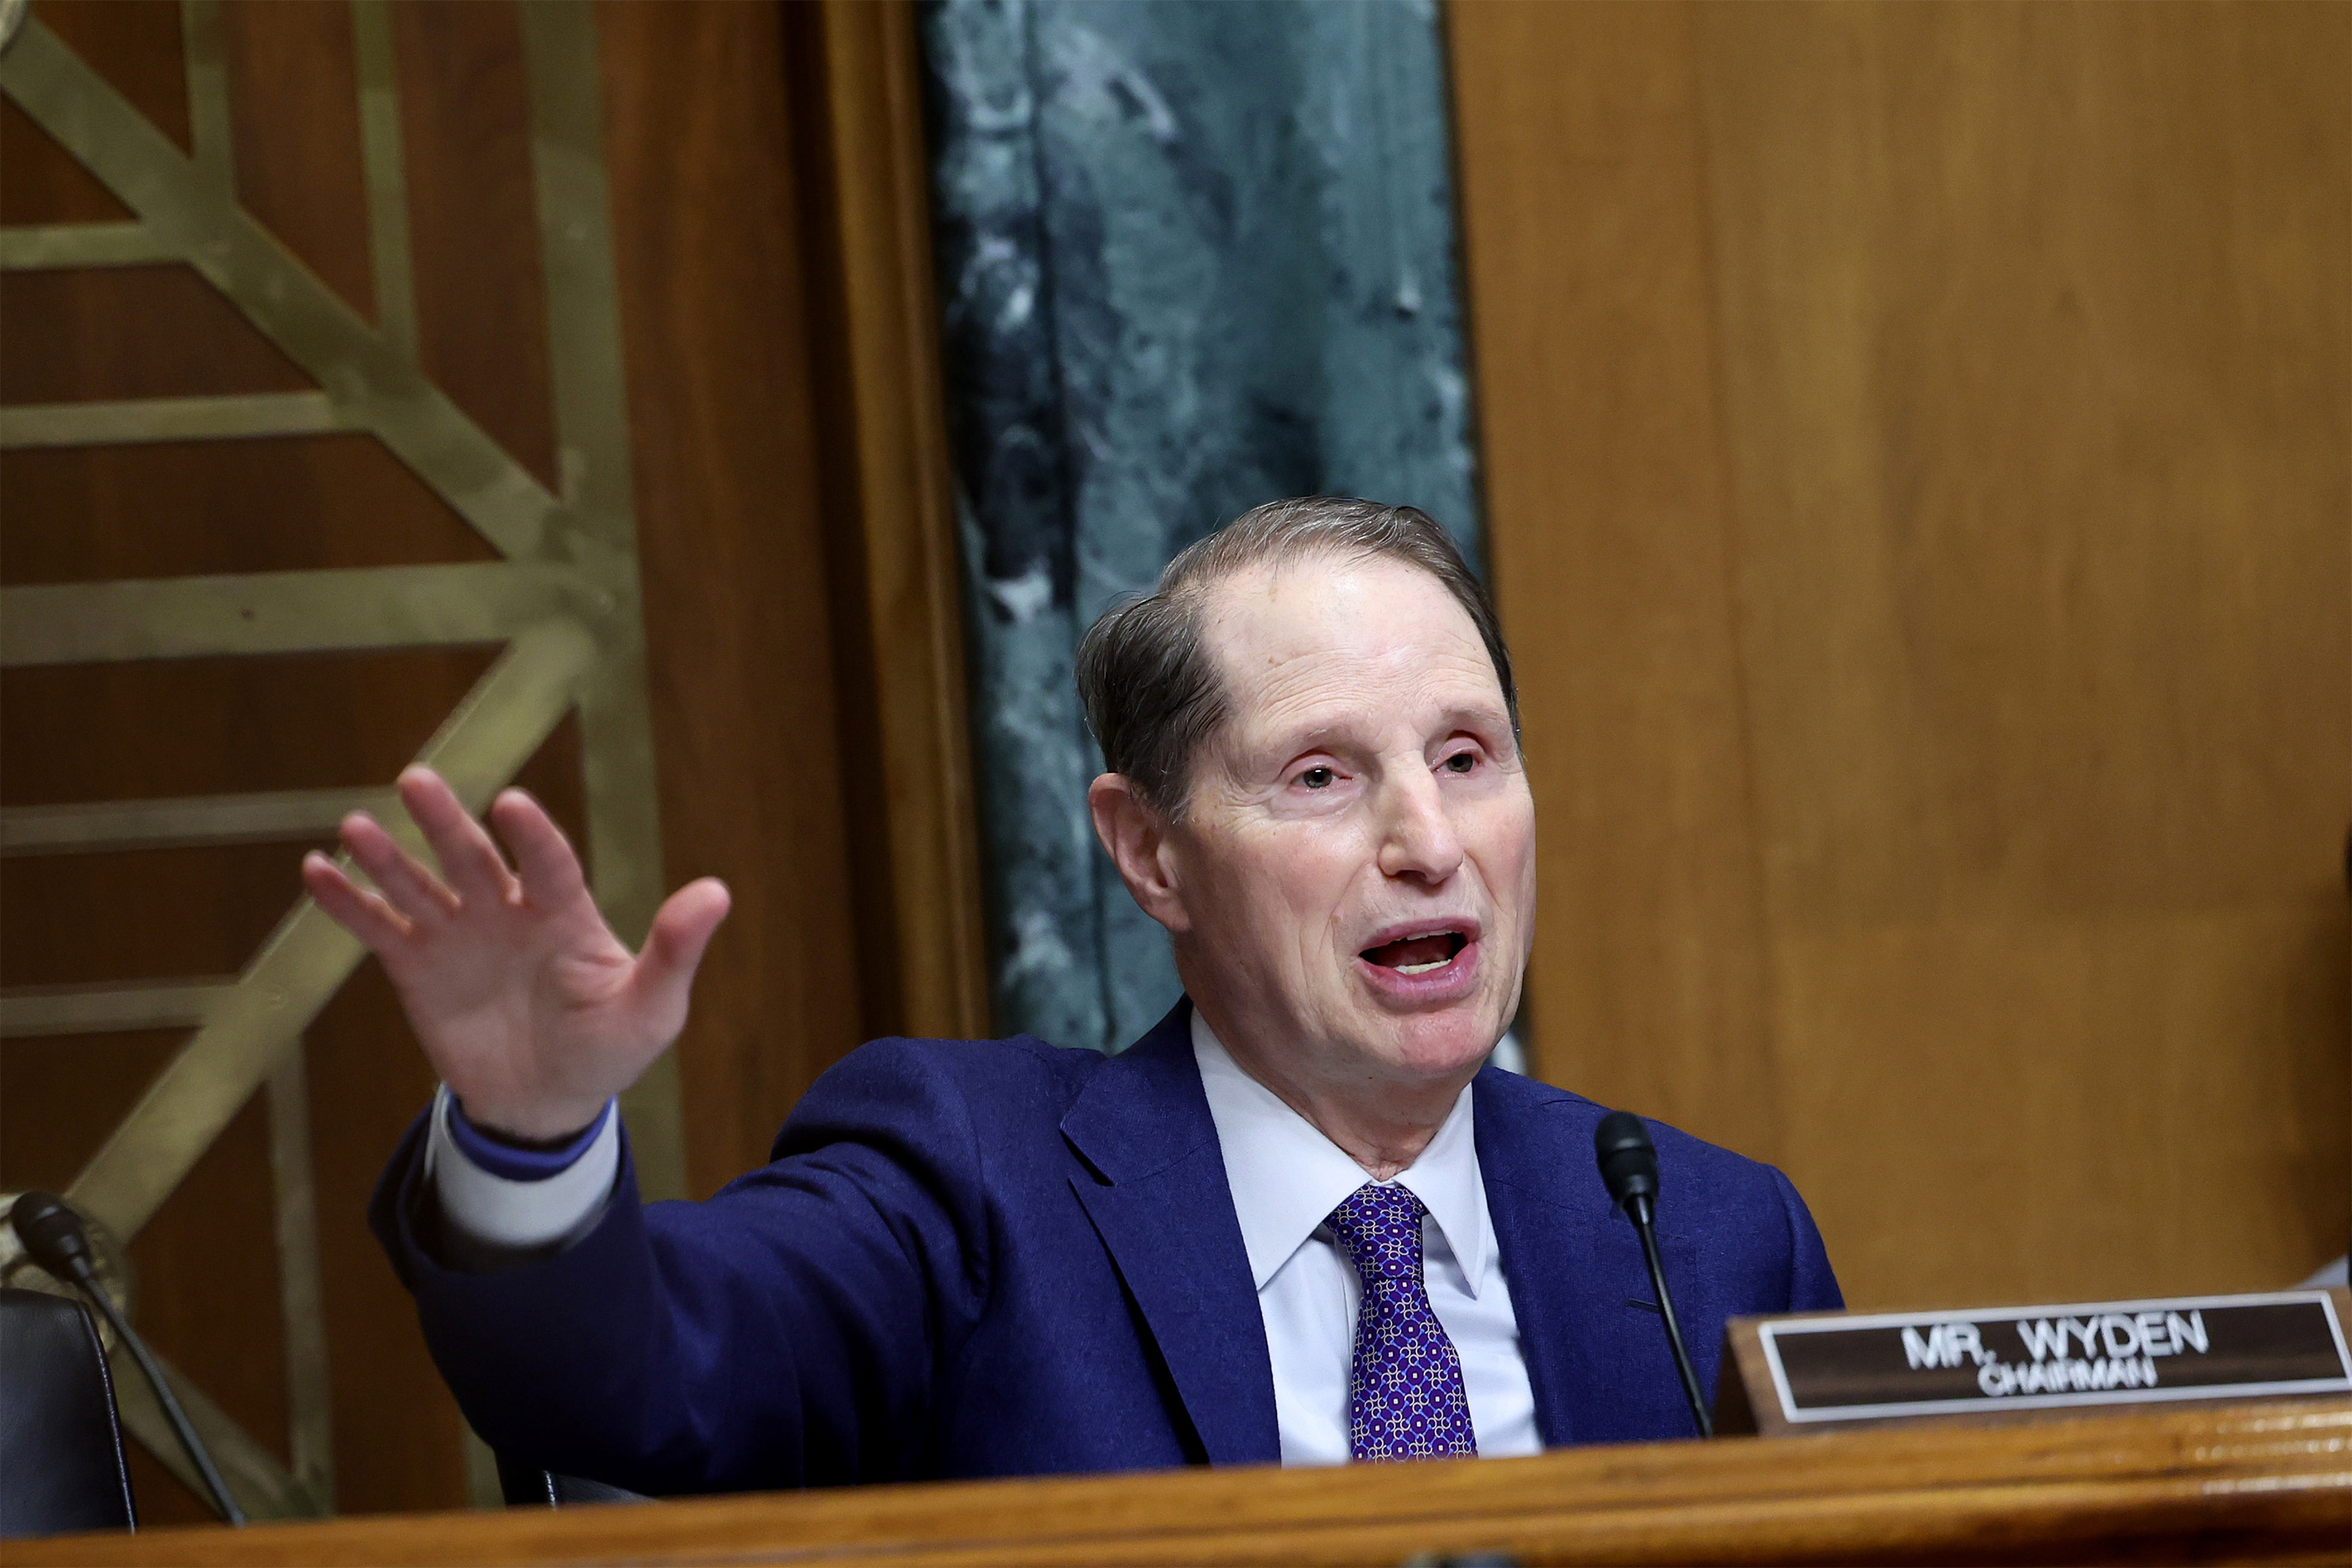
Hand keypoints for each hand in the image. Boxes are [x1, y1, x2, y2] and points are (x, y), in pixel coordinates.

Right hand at [302, 766, 729, 1139]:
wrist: (547, 1101)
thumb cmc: (609, 1049)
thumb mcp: (653, 1008)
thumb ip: (675, 951)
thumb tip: (718, 892)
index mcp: (564, 912)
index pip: (548, 863)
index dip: (532, 836)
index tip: (511, 805)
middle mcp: (507, 909)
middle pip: (472, 857)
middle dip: (446, 823)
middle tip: (418, 779)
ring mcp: (458, 934)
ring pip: (419, 885)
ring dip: (387, 856)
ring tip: (357, 827)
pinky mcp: (417, 967)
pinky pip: (379, 928)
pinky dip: (349, 904)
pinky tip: (316, 872)